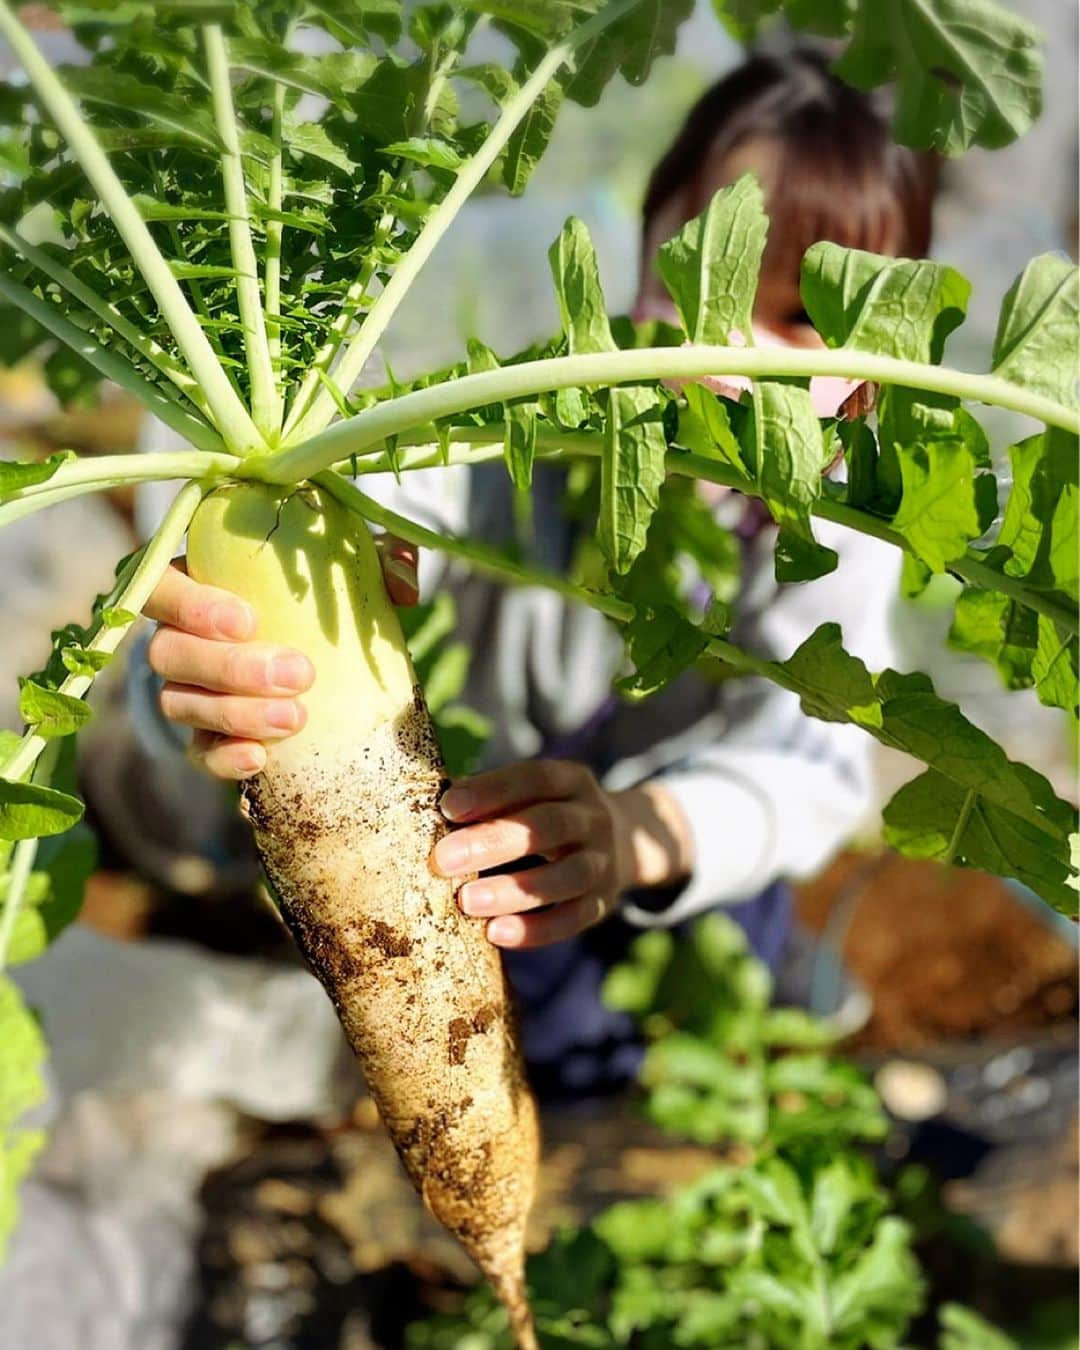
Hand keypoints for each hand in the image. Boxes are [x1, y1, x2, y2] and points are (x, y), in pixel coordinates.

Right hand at [143, 535, 418, 780]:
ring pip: (180, 705)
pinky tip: (259, 758)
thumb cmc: (315, 592)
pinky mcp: (204, 735)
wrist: (316, 651)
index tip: (248, 620)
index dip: (191, 606)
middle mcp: (175, 636)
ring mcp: (185, 689)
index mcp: (193, 580)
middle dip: (231, 668)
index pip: (161, 586)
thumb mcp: (346, 564)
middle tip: (297, 673)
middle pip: (169, 653)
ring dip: (236, 714)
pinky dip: (223, 758)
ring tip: (296, 718)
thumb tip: (405, 587)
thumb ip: (379, 559)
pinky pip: (198, 752)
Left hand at [432, 760, 692, 949]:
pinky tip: (496, 933)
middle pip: (548, 826)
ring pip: (567, 877)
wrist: (620, 841)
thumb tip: (427, 813)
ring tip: (467, 902)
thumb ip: (488, 800)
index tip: (448, 807)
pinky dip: (536, 929)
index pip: (534, 779)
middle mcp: (593, 818)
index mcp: (571, 780)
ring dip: (515, 890)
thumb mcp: (530, 794)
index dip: (492, 791)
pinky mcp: (603, 901)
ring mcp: (603, 861)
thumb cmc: (544, 815)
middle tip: (444, 860)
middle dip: (494, 842)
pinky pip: (573, 918)